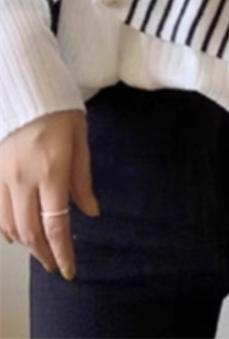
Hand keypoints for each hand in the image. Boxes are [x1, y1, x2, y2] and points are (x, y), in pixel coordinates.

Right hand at [0, 110, 99, 278]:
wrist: (25, 89)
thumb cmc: (60, 111)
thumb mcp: (80, 140)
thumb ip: (82, 179)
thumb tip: (90, 212)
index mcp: (50, 172)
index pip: (55, 224)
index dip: (62, 251)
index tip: (69, 270)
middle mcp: (22, 180)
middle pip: (30, 231)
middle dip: (44, 254)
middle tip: (57, 265)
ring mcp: (1, 178)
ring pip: (8, 226)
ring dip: (25, 244)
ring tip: (41, 251)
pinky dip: (4, 228)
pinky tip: (15, 234)